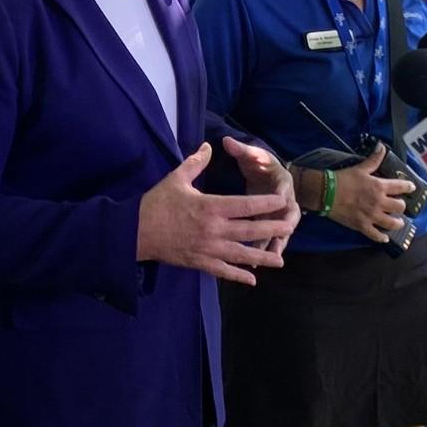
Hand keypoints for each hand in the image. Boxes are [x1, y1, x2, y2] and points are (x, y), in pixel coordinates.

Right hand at [138, 143, 292, 285]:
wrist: (136, 232)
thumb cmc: (156, 203)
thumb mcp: (176, 178)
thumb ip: (195, 163)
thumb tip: (209, 147)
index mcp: (211, 207)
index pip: (247, 206)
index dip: (267, 204)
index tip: (282, 201)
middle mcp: (215, 230)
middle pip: (251, 230)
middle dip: (272, 229)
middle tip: (290, 228)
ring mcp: (208, 249)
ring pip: (242, 254)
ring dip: (262, 258)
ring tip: (280, 260)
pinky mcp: (200, 262)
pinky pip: (223, 271)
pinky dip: (238, 276)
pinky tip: (252, 280)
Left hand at [223, 138, 298, 256]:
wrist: (267, 173)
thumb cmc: (260, 164)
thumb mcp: (253, 155)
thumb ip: (241, 150)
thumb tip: (226, 141)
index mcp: (281, 181)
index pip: (284, 188)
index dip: (282, 195)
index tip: (280, 200)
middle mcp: (285, 200)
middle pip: (288, 216)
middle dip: (283, 228)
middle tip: (279, 238)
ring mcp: (279, 215)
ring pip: (281, 233)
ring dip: (275, 245)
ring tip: (267, 259)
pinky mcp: (271, 224)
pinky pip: (271, 240)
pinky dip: (265, 250)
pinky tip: (254, 264)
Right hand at [328, 144, 417, 241]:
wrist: (325, 193)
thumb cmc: (343, 179)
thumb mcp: (360, 168)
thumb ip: (374, 159)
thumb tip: (382, 146)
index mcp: (380, 186)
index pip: (402, 187)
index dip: (409, 187)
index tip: (411, 187)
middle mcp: (380, 202)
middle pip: (400, 207)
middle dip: (401, 206)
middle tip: (398, 206)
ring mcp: (372, 216)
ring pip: (392, 223)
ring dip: (397, 223)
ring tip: (397, 222)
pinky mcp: (362, 226)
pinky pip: (376, 235)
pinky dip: (382, 237)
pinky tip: (385, 238)